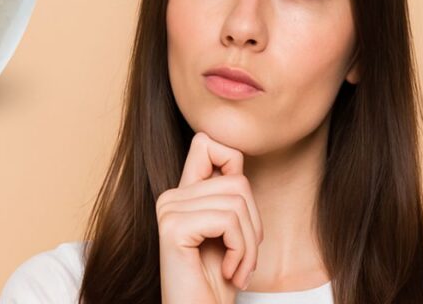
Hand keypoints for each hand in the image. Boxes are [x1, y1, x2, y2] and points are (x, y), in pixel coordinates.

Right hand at [157, 132, 263, 303]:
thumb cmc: (218, 280)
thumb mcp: (230, 230)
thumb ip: (227, 193)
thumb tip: (235, 154)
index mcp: (183, 193)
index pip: (208, 143)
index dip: (232, 160)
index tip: (240, 211)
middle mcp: (171, 196)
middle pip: (238, 181)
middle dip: (253, 224)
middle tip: (245, 259)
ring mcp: (169, 209)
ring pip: (237, 202)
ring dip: (248, 244)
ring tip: (238, 269)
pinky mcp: (173, 227)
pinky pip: (228, 220)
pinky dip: (239, 250)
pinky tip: (228, 271)